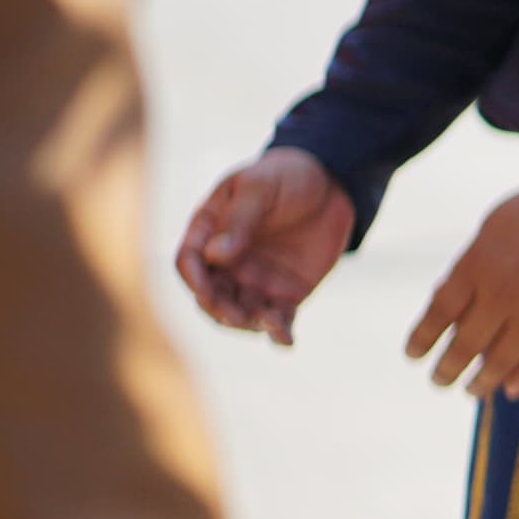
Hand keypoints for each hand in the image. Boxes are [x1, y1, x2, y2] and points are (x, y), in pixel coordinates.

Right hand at [175, 148, 354, 341]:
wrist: (330, 183)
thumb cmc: (285, 177)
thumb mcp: (260, 188)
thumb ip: (240, 220)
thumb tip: (215, 256)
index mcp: (209, 233)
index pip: (188, 262)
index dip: (194, 279)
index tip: (206, 291)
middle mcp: (226, 263)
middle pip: (211, 296)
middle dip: (220, 309)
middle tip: (237, 314)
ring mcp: (254, 281)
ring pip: (241, 313)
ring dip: (250, 323)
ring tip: (270, 322)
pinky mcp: (286, 293)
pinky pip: (278, 318)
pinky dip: (280, 332)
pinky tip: (286, 341)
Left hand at [406, 173, 518, 398]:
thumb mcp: (490, 230)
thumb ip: (470, 267)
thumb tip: (446, 298)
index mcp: (476, 267)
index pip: (438, 313)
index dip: (421, 338)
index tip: (413, 355)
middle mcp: (501, 295)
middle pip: (465, 344)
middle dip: (447, 369)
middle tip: (439, 381)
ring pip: (501, 360)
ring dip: (482, 382)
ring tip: (472, 390)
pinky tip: (510, 390)